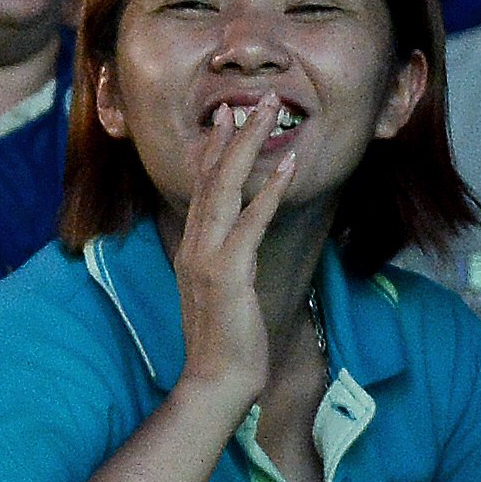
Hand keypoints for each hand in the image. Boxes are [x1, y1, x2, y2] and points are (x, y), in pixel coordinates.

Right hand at [167, 95, 303, 408]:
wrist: (216, 381)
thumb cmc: (225, 345)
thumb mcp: (222, 295)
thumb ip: (226, 265)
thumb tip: (239, 247)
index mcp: (193, 249)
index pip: (201, 189)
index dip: (214, 151)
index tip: (227, 119)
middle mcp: (195, 245)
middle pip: (211, 177)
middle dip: (234, 135)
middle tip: (256, 100)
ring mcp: (207, 257)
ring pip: (226, 188)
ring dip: (250, 146)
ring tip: (271, 112)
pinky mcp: (228, 273)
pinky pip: (251, 222)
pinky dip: (270, 191)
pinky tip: (287, 165)